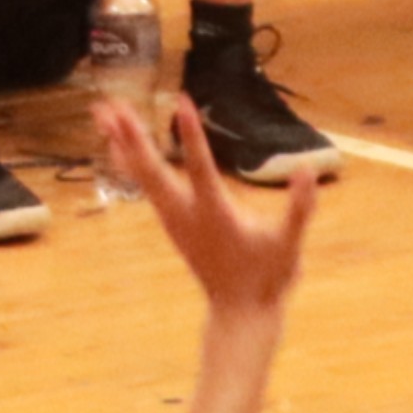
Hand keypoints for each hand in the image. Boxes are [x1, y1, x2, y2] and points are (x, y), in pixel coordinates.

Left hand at [106, 94, 320, 310]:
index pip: (200, 166)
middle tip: (111, 105)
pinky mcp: (172, 223)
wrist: (239, 311)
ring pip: (142, 175)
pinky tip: (119, 147)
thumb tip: (308, 171)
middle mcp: (186, 214)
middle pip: (152, 170)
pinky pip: (145, 186)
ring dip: (123, 143)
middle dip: (133, 137)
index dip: (192, 134)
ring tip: (104, 113)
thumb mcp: (290, 244)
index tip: (180, 101)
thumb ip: (300, 208)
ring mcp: (174, 220)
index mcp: (215, 214)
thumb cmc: (268, 277)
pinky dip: (130, 161)